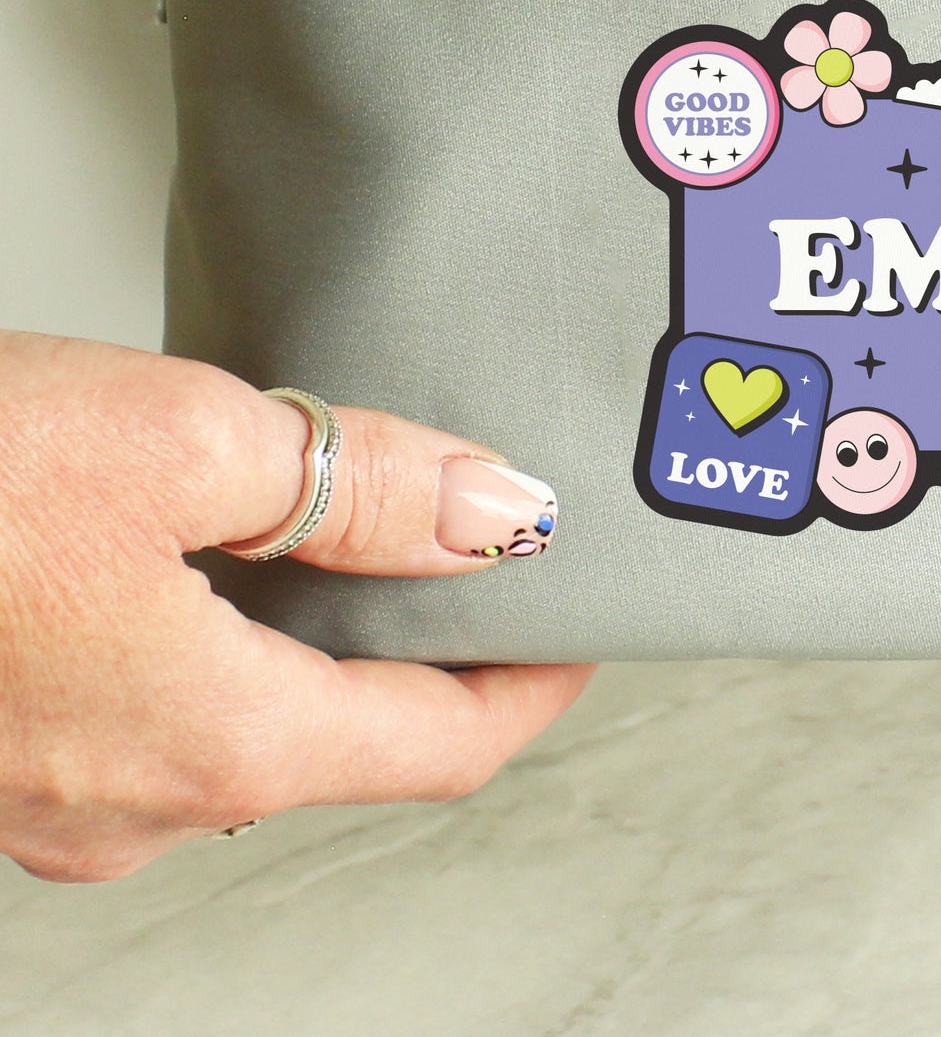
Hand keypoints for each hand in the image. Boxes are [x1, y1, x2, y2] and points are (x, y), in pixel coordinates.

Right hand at [0, 331, 589, 882]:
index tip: (579, 618)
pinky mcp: (3, 743)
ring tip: (356, 518)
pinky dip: (223, 634)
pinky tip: (216, 541)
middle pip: (352, 733)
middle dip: (428, 639)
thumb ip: (361, 485)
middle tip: (477, 541)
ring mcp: (52, 790)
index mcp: (209, 742)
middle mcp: (131, 803)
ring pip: (247, 717)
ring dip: (317, 630)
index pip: (443, 744)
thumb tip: (492, 513)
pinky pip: (157, 707)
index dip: (534, 678)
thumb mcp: (181, 440)